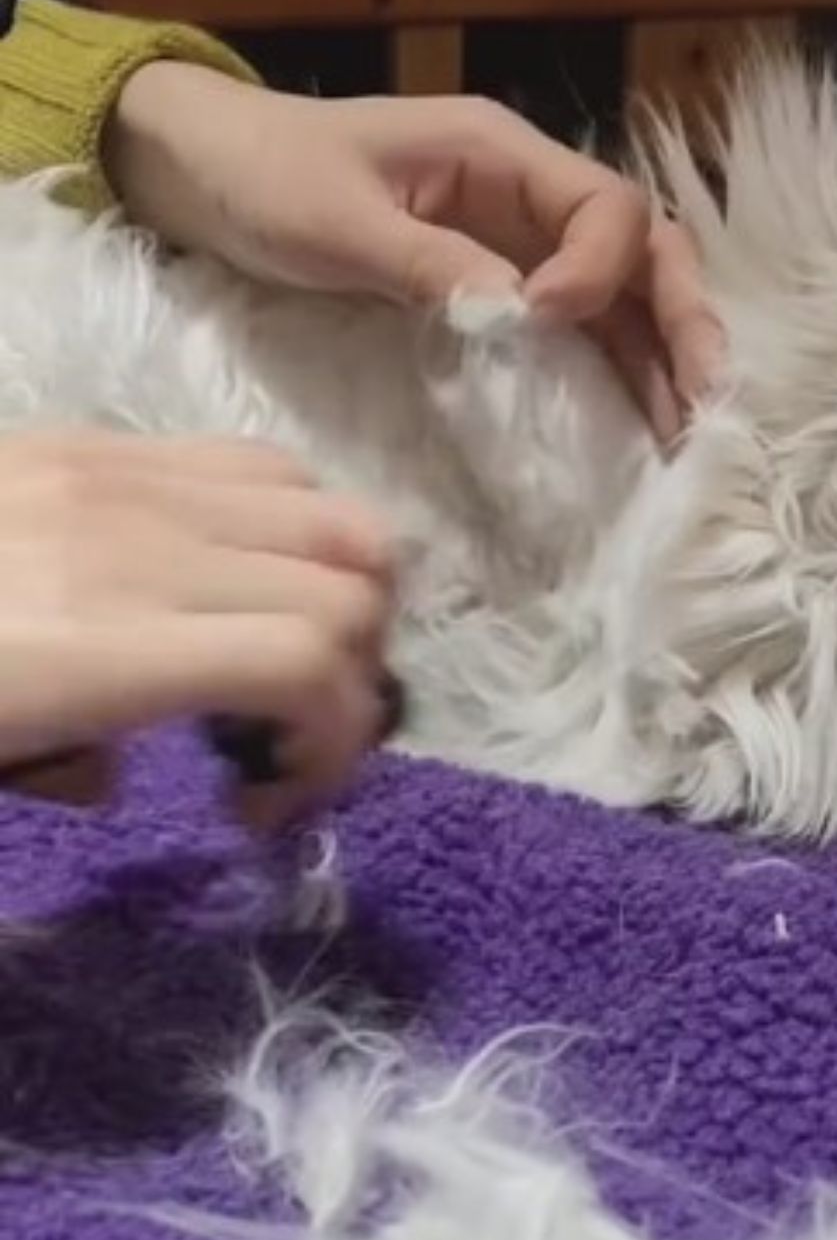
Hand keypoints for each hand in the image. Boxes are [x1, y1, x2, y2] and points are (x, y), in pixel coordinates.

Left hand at [0, 432, 395, 827]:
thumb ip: (78, 769)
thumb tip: (126, 767)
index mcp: (99, 646)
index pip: (302, 663)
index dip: (333, 740)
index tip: (275, 799)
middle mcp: (145, 548)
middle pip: (346, 592)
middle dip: (354, 680)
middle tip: (293, 732)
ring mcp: (134, 478)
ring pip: (334, 513)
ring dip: (350, 595)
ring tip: (298, 644)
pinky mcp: (108, 440)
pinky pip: (262, 464)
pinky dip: (295, 525)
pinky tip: (243, 573)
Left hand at [106, 63, 725, 442]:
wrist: (203, 174)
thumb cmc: (265, 176)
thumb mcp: (338, 219)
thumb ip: (431, 264)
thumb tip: (520, 320)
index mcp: (501, 154)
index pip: (605, 205)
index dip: (601, 267)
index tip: (551, 321)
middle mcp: (528, 199)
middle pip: (641, 253)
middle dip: (680, 322)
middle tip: (703, 400)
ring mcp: (517, 246)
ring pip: (619, 300)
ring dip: (658, 362)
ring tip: (685, 436)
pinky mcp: (494, 290)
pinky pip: (572, 332)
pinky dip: (608, 376)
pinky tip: (630, 429)